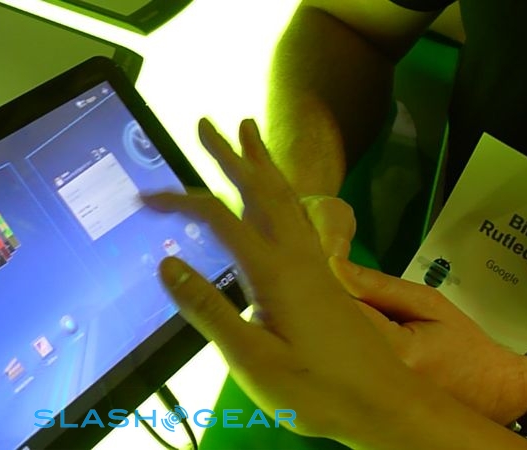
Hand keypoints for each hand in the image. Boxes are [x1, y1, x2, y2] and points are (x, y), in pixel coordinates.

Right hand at [144, 118, 436, 445]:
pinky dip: (280, 192)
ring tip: (247, 131)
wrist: (382, 404)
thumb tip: (167, 264)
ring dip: (261, 161)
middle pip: (259, 189)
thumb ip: (208, 309)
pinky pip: (297, 215)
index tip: (144, 197)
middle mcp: (295, 255)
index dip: (178, 201)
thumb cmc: (315, 388)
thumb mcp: (251, 358)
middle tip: (205, 123)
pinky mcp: (324, 275)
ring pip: (285, 196)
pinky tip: (278, 197)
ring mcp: (314, 263)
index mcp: (273, 270)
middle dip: (229, 154)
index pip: (217, 218)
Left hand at [327, 258, 526, 425]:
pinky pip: (336, 369)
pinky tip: (352, 347)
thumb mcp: (428, 304)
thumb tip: (334, 265)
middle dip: (324, 311)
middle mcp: (378, 378)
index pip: (341, 307)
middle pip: (326, 333)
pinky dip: (335, 353)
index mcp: (396, 349)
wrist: (489, 393)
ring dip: (329, 332)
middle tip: (340, 301)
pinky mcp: (361, 406)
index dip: (329, 287)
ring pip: (328, 351)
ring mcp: (368, 396)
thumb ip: (380, 286)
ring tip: (353, 326)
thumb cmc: (462, 345)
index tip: (330, 274)